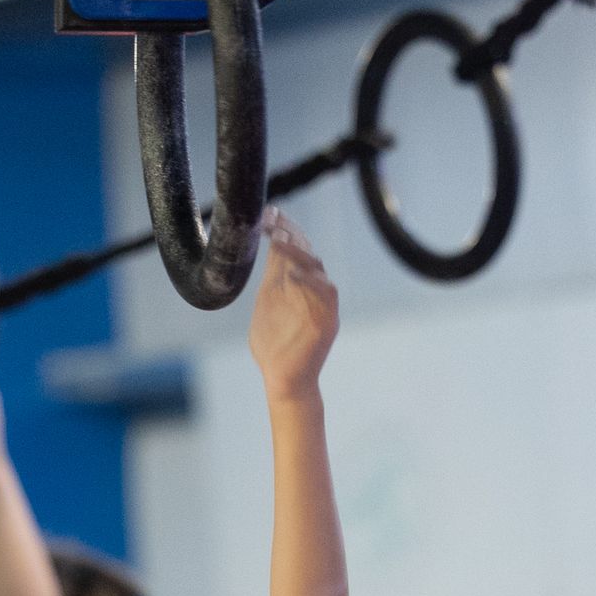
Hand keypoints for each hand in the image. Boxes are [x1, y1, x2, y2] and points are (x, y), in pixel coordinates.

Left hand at [247, 210, 338, 404]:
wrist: (283, 381)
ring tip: (280, 242)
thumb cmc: (273, 347)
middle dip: (291, 234)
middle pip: (307, 252)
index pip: (296, 249)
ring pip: (317, 268)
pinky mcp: (328, 321)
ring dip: (298, 253)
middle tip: (273, 222)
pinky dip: (309, 282)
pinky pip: (325, 294)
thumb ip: (271, 277)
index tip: (269, 213)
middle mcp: (315, 290)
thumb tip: (270, 243)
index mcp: (299, 285)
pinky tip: (291, 275)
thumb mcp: (267, 304)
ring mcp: (323, 305)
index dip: (285, 229)